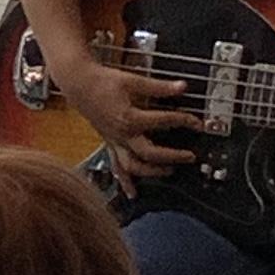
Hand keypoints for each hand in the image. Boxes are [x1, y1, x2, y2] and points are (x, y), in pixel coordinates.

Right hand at [43, 36, 200, 189]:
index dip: (184, 121)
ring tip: (168, 171)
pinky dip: (125, 181)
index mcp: (129, 118)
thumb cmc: (102, 81)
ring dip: (151, 172)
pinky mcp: (109, 142)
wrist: (77, 83)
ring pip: (132, 165)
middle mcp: (122, 134)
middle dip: (172, 157)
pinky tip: (132, 193)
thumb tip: (182, 87)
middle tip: (190, 157)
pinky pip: (116, 165)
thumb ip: (159, 87)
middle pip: (150, 153)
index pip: (164, 122)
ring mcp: (114, 140)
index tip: (197, 123)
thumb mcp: (133, 81)